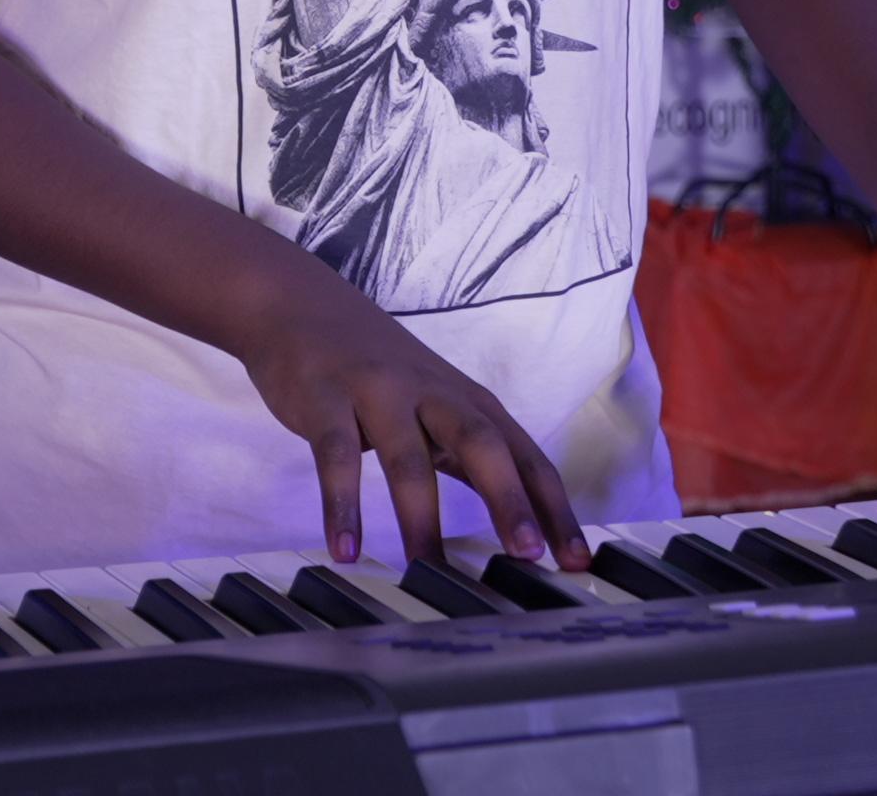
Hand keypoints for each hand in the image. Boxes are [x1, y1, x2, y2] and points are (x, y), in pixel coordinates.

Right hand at [228, 253, 585, 572]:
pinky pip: (335, 457)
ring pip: (407, 457)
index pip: (526, 457)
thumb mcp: (436, 406)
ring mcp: (379, 393)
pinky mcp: (326, 399)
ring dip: (420, 517)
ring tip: (430, 572)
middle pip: (482, 444)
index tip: (578, 561)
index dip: (554, 509)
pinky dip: (341, 505)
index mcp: (468, 402)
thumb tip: (520, 527)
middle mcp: (433, 393)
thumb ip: (471, 458)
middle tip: (529, 556)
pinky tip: (344, 549)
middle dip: (508, 499)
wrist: (297, 303)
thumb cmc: (378, 371)